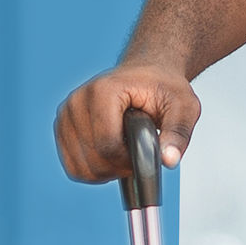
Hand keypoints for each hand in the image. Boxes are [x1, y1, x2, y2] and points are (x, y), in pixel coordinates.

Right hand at [55, 63, 196, 183]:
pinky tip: (111, 156)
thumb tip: (169, 161)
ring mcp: (65, 114)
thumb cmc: (162, 87)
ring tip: (126, 153)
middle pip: (93, 160)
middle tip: (140, 153)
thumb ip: (178, 133)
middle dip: (120, 168)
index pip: (108, 146)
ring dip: (107, 171)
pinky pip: (73, 167)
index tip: (148, 153)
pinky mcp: (61, 126)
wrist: (145, 73)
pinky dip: (93, 170)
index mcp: (103, 91)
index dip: (130, 161)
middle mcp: (77, 101)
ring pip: (80, 168)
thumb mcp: (184, 106)